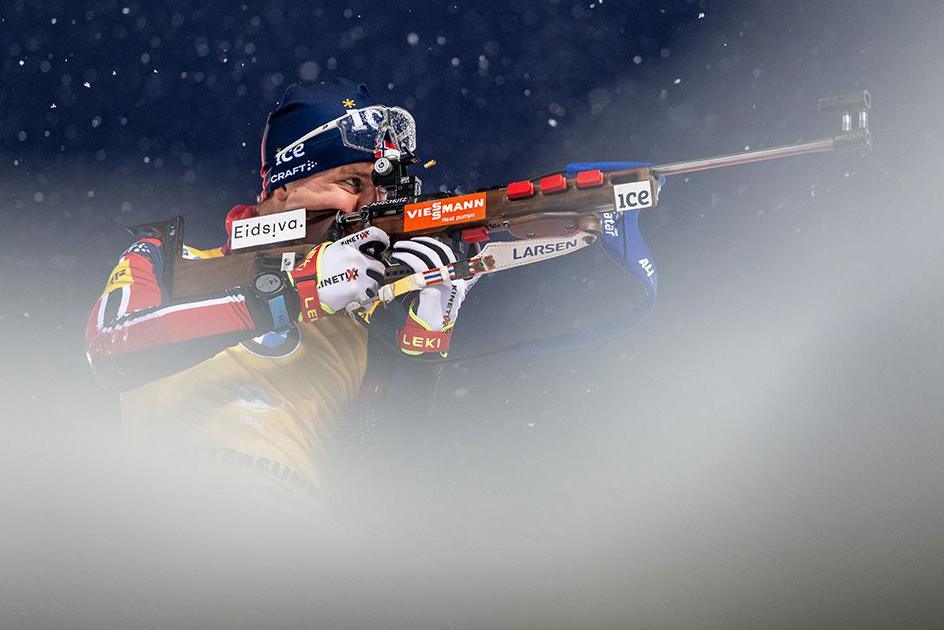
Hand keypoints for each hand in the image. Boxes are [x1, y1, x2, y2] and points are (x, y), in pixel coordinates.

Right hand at [290, 226, 388, 320]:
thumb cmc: (314, 269)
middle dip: (374, 272)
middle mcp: (356, 259)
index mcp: (349, 246)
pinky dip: (366, 299)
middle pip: (379, 265)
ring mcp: (359, 275)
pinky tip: (357, 298)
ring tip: (358, 288)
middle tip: (364, 277)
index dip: (382, 239)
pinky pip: (370, 296)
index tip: (385, 244)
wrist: (307, 285)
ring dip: (370, 286)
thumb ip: (346, 249)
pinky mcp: (358, 291)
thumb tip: (357, 250)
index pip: (373, 234)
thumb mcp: (329, 250)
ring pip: (376, 282)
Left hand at [390, 237, 471, 354]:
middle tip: (407, 242)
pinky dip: (408, 256)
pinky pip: (419, 264)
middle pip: (439, 250)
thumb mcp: (438, 296)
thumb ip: (435, 282)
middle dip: (421, 242)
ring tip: (399, 247)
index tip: (421, 241)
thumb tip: (419, 269)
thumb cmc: (432, 316)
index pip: (449, 253)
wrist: (432, 332)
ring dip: (411, 247)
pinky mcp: (433, 286)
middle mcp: (453, 278)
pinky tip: (399, 256)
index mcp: (457, 279)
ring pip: (428, 254)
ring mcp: (445, 281)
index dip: (434, 244)